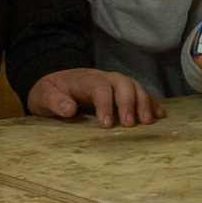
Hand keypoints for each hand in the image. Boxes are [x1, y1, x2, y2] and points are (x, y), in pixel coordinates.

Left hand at [29, 67, 164, 127]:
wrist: (54, 84)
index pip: (99, 87)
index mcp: (84, 79)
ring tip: (148, 122)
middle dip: (129, 103)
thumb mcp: (42, 96)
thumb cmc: (49, 92)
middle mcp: (103, 77)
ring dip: (143, 102)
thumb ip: (54, 101)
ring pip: (134, 86)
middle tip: (131, 125)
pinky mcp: (121, 91)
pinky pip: (140, 93)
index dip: (105, 104)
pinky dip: (150, 102)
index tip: (107, 125)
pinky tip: (159, 115)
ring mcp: (114, 82)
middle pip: (122, 83)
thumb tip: (70, 110)